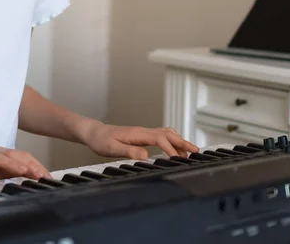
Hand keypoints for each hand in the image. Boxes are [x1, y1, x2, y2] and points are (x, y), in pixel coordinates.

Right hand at [0, 147, 50, 187]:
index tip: (47, 176)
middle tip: (40, 175)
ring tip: (23, 172)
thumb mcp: (0, 174)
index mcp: (3, 155)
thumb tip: (37, 177)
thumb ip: (16, 173)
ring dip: (11, 164)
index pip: (23, 156)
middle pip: (14, 154)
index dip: (36, 164)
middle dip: (28, 164)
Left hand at [82, 122, 198, 160]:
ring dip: (179, 141)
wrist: (94, 132)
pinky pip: (161, 135)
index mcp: (137, 134)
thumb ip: (129, 151)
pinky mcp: (142, 135)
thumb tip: (145, 156)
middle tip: (196, 152)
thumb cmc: (101, 141)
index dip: (170, 149)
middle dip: (183, 142)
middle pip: (168, 134)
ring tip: (189, 152)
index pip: (159, 139)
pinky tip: (175, 149)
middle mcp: (143, 131)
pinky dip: (172, 140)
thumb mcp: (112, 149)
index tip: (178, 159)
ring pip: (166, 133)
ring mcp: (143, 132)